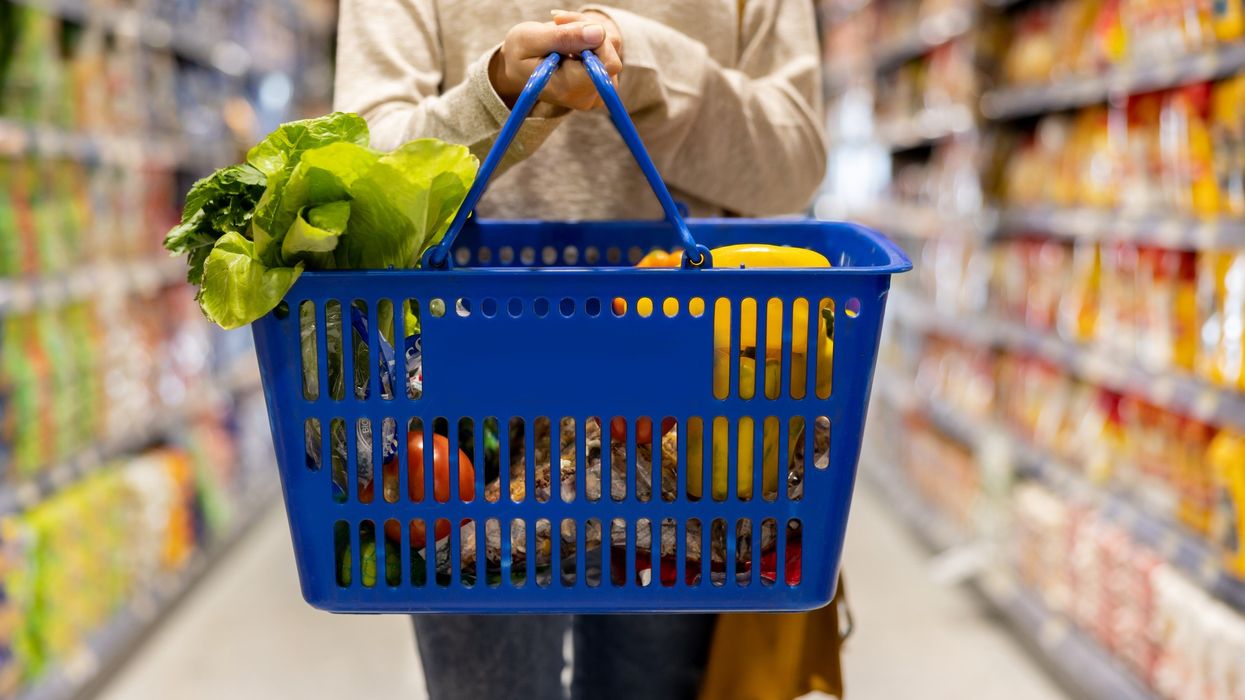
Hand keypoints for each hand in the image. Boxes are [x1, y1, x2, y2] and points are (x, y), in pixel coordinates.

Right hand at [489, 12, 622, 110]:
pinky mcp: (601, 81)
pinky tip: (569, 37)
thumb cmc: (519, 55)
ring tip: (559, 28)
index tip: (565, 24)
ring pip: (611, 48)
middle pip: (611, 54)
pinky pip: (609, 51)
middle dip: (588, 29)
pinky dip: (591, 38)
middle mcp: (588, 96)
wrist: (518, 70)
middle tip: (558, 20)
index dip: (594, 39)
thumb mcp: (530, 39)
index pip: (608, 63)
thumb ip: (563, 37)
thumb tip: (599, 33)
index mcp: (569, 89)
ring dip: (587, 30)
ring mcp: (597, 91)